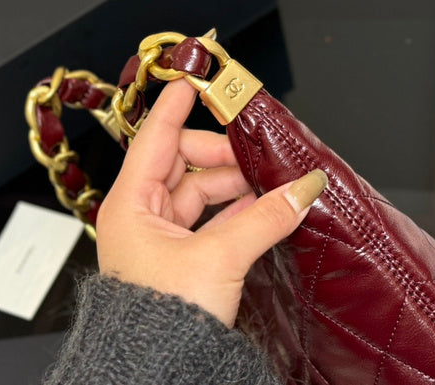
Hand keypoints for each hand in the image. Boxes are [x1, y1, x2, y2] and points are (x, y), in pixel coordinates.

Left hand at [96, 79, 326, 326]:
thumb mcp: (218, 260)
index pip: (155, 137)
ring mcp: (159, 236)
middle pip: (183, 162)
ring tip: (271, 187)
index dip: (177, 105)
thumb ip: (265, 220)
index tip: (196, 78)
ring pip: (200, 192)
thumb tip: (302, 190)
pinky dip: (235, 212)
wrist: (153, 371)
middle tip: (259, 155)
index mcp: (132, 203)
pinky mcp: (177, 256)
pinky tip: (263, 210)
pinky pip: (208, 220)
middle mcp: (141, 214)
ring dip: (235, 187)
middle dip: (222, 156)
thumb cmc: (161, 320)